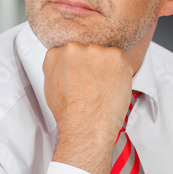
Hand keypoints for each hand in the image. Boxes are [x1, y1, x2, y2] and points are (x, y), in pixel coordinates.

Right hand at [42, 42, 131, 173]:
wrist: (87, 125)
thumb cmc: (70, 114)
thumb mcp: (51, 88)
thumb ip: (58, 71)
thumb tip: (65, 68)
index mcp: (55, 54)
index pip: (70, 51)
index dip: (79, 66)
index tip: (82, 77)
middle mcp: (73, 48)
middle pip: (88, 51)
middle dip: (93, 66)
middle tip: (94, 86)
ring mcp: (95, 50)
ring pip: (105, 55)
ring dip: (108, 68)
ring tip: (103, 89)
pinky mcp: (115, 55)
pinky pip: (121, 59)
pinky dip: (121, 72)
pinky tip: (113, 87)